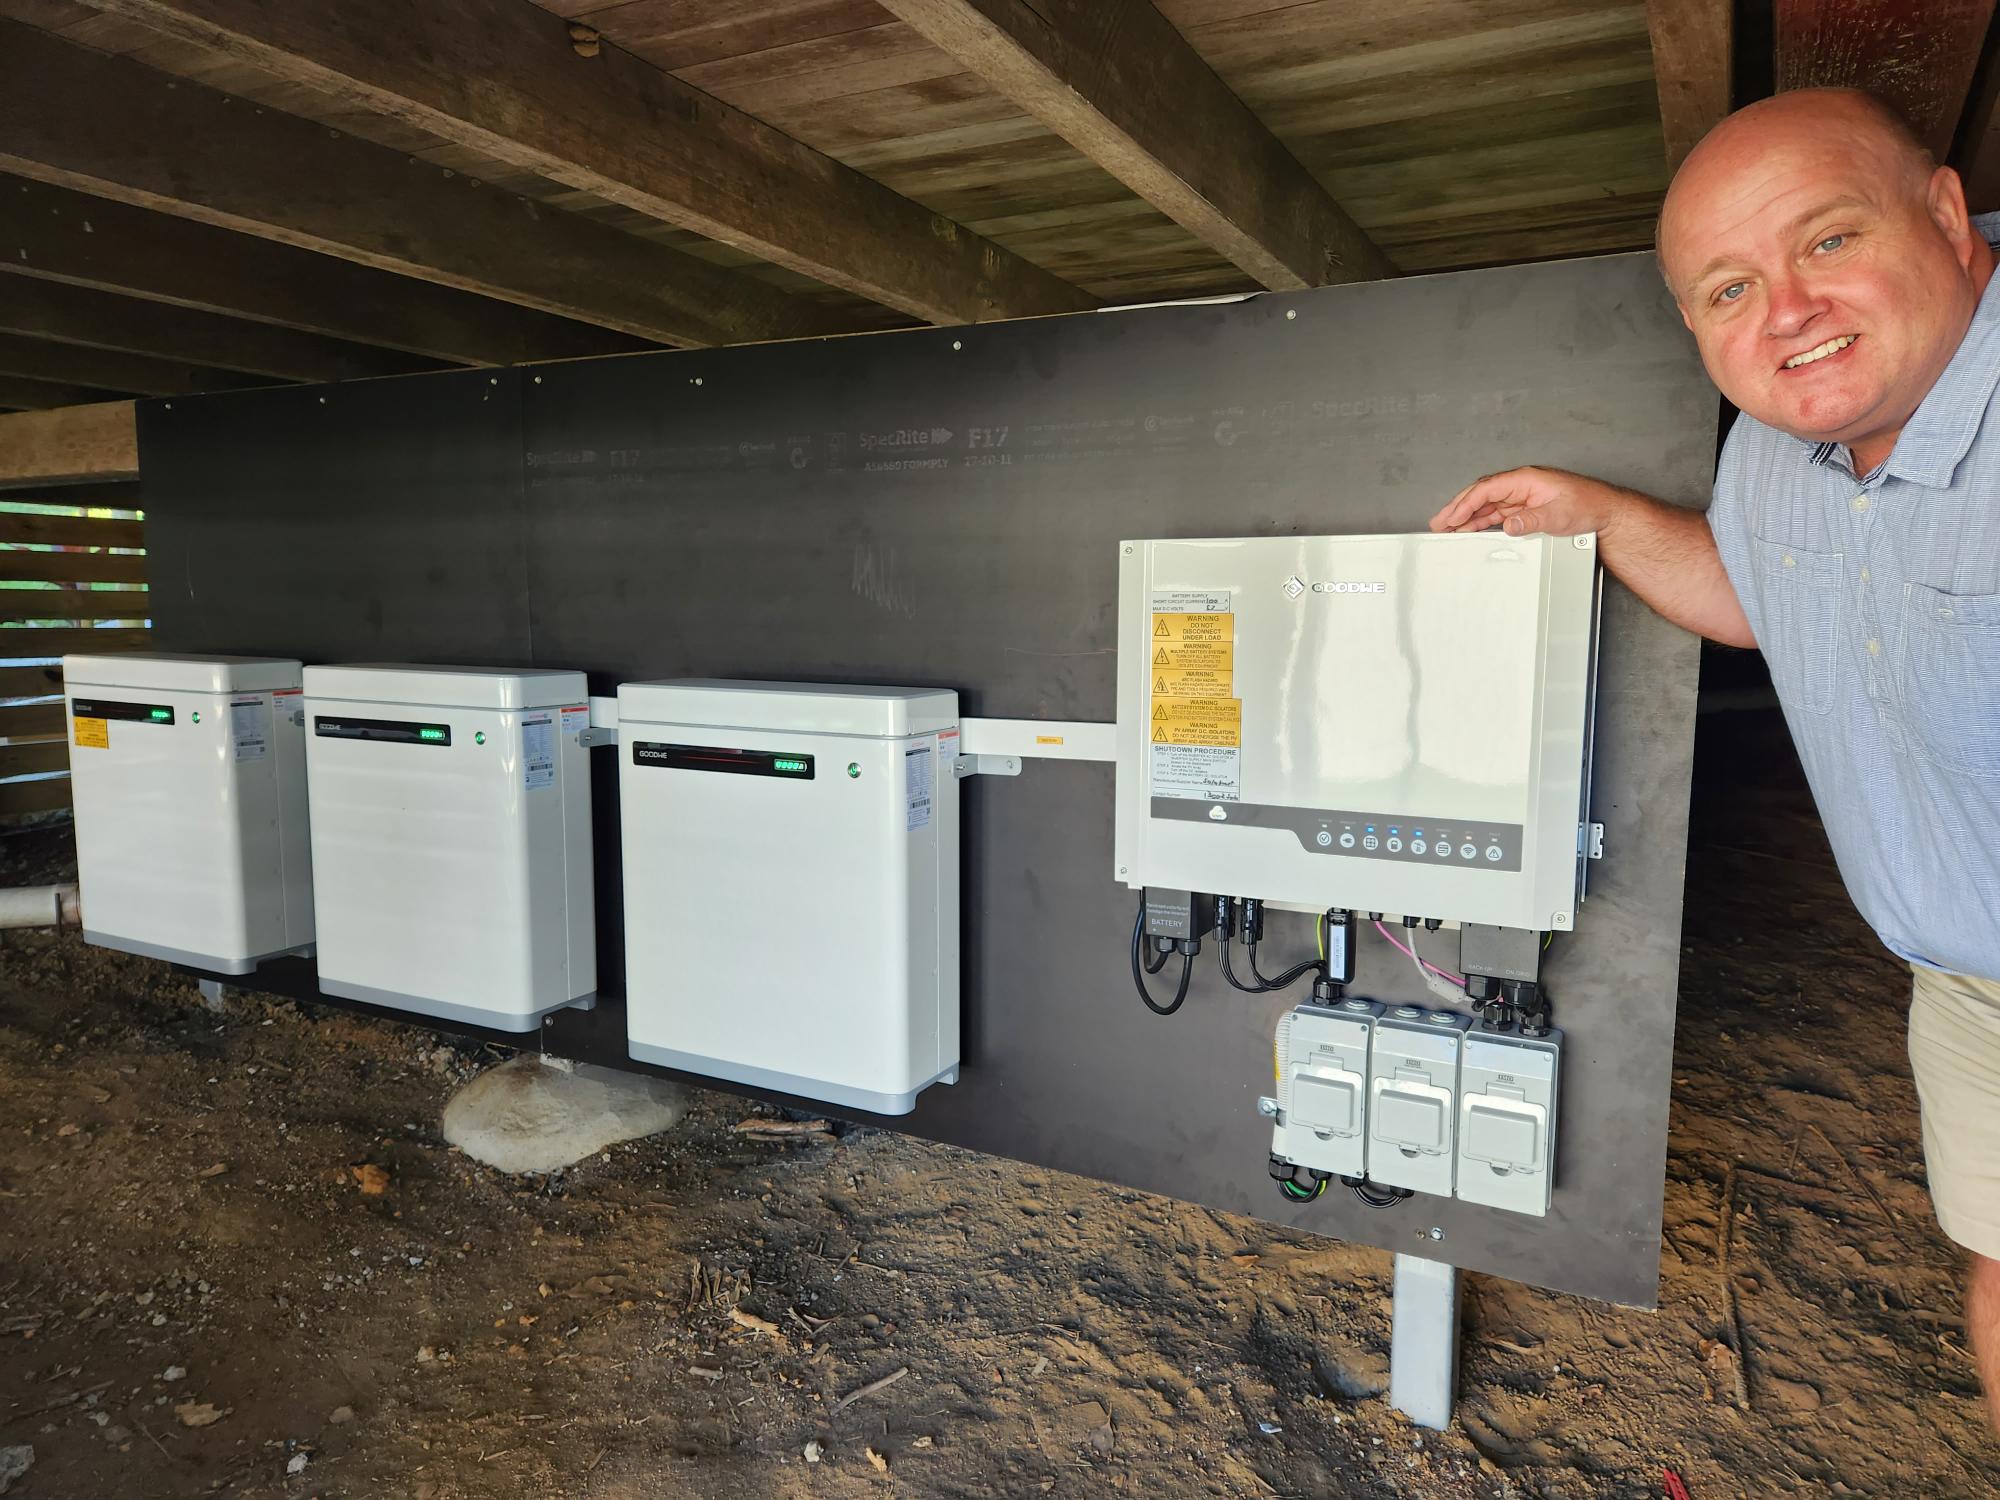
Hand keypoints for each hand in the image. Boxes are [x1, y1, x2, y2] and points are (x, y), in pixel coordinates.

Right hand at [1429, 466, 1630, 537]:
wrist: (1607, 513)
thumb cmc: (1588, 505)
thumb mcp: (1558, 514)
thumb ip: (1531, 520)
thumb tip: (1508, 525)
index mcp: (1526, 479)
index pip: (1487, 489)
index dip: (1465, 503)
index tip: (1450, 517)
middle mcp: (1521, 486)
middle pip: (1482, 495)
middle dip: (1458, 509)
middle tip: (1438, 523)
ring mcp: (1523, 498)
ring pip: (1488, 505)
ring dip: (1468, 517)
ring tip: (1449, 529)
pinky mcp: (1527, 509)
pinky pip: (1498, 514)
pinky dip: (1482, 522)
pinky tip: (1472, 531)